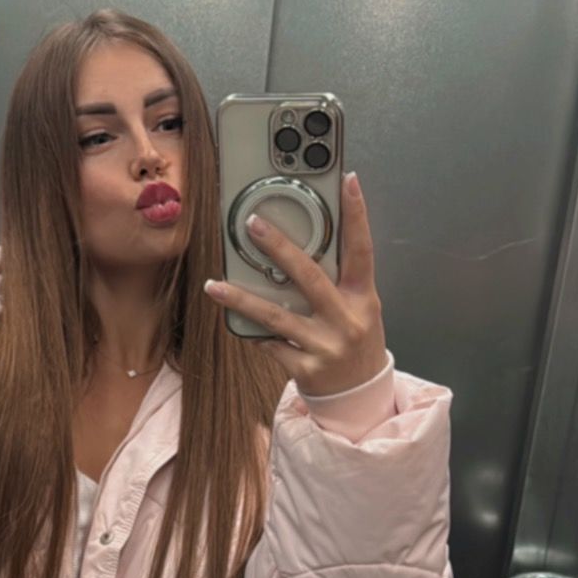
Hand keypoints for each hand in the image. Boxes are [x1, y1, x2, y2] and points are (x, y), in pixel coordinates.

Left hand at [204, 172, 388, 395]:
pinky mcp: (306, 368)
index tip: (348, 181)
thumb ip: (338, 280)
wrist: (359, 396)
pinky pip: (270, 343)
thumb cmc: (355, 343)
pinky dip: (252, 331)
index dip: (357, 215)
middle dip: (280, 248)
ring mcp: (325, 345)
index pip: (362, 250)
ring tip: (214, 285)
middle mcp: (346, 320)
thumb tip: (302, 244)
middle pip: (310, 276)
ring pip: (277, 315)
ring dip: (241, 299)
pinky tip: (234, 320)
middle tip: (254, 224)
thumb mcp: (359, 308)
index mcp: (363, 298)